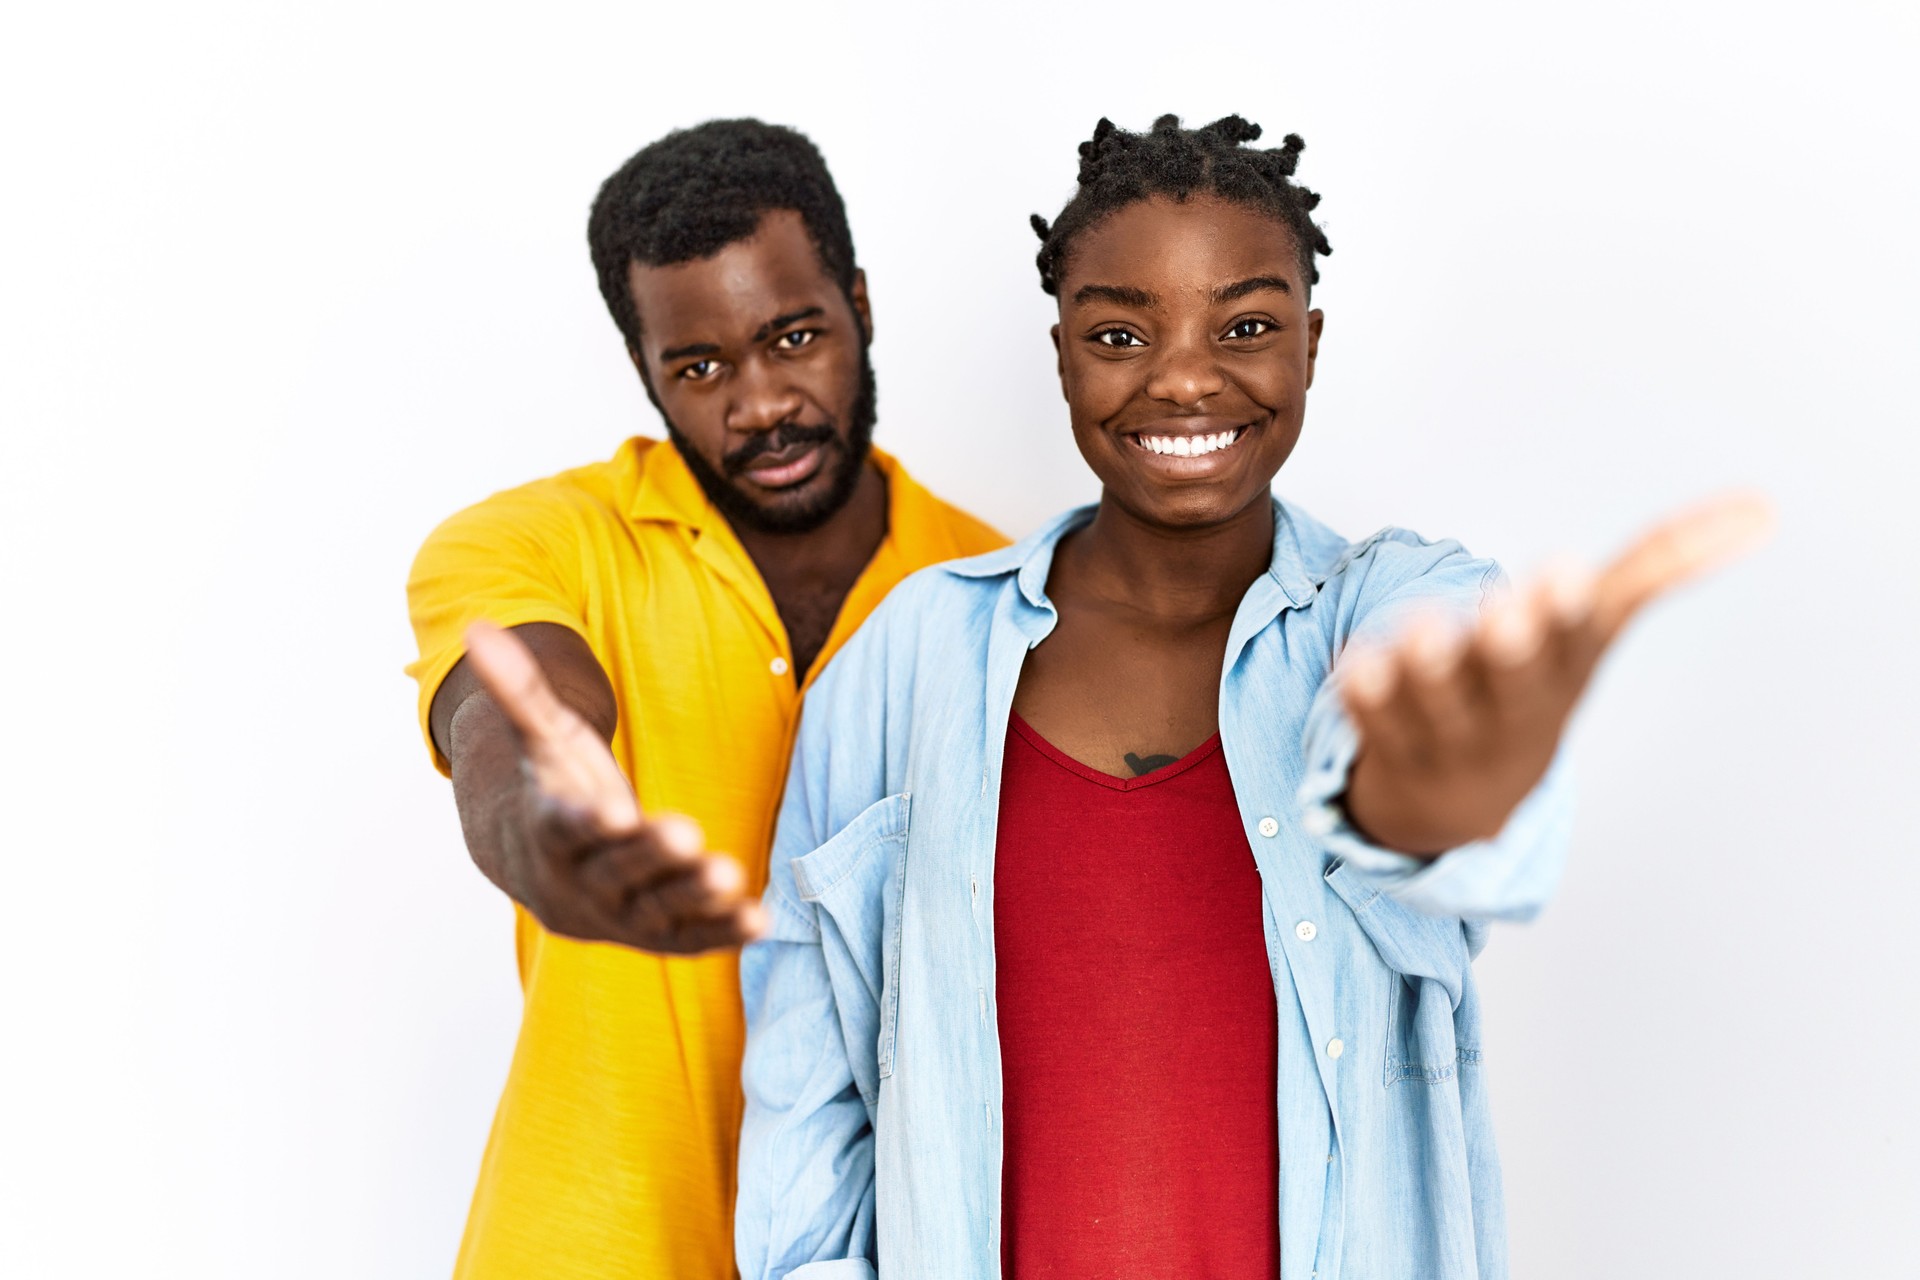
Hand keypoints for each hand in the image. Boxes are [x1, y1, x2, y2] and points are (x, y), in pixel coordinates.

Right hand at [460, 620, 767, 952]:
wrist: (543, 868)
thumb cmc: (550, 787)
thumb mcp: (540, 739)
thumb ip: (519, 691)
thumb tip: (478, 626)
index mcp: (550, 832)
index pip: (565, 829)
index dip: (587, 823)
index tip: (610, 812)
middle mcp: (581, 881)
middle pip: (617, 870)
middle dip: (652, 855)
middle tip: (688, 834)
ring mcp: (620, 914)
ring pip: (657, 910)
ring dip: (695, 896)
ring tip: (732, 876)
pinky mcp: (658, 933)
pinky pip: (691, 938)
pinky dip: (723, 930)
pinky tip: (761, 919)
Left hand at [1337, 492, 1774, 855]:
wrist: (1462, 814)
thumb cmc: (1533, 693)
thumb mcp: (1593, 635)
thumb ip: (1660, 566)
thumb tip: (1762, 510)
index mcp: (1564, 676)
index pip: (1573, 644)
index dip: (1567, 612)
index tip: (1564, 570)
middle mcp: (1510, 711)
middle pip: (1511, 681)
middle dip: (1511, 645)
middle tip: (1505, 608)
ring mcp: (1450, 740)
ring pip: (1436, 706)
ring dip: (1428, 668)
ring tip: (1420, 626)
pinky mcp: (1390, 754)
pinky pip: (1374, 727)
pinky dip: (1365, 700)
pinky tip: (1355, 664)